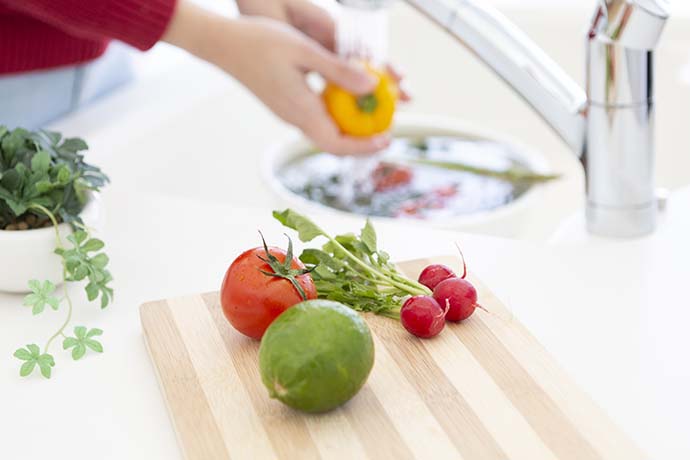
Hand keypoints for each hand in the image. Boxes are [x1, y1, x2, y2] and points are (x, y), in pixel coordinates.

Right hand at [164, 3, 391, 154]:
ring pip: (325, 130)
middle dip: (361, 140)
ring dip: (350, 126)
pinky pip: (316, 117)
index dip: (364, 147)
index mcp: (300, 110)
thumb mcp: (305, 50)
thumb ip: (339, 70)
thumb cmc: (259, 41)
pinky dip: (336, 112)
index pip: (336, 144)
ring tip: (372, 111)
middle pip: (334, 142)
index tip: (386, 138)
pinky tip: (347, 95)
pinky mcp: (285, 104)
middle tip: (385, 126)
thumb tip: (371, 88)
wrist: (222, 43)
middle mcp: (294, 118)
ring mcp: (288, 112)